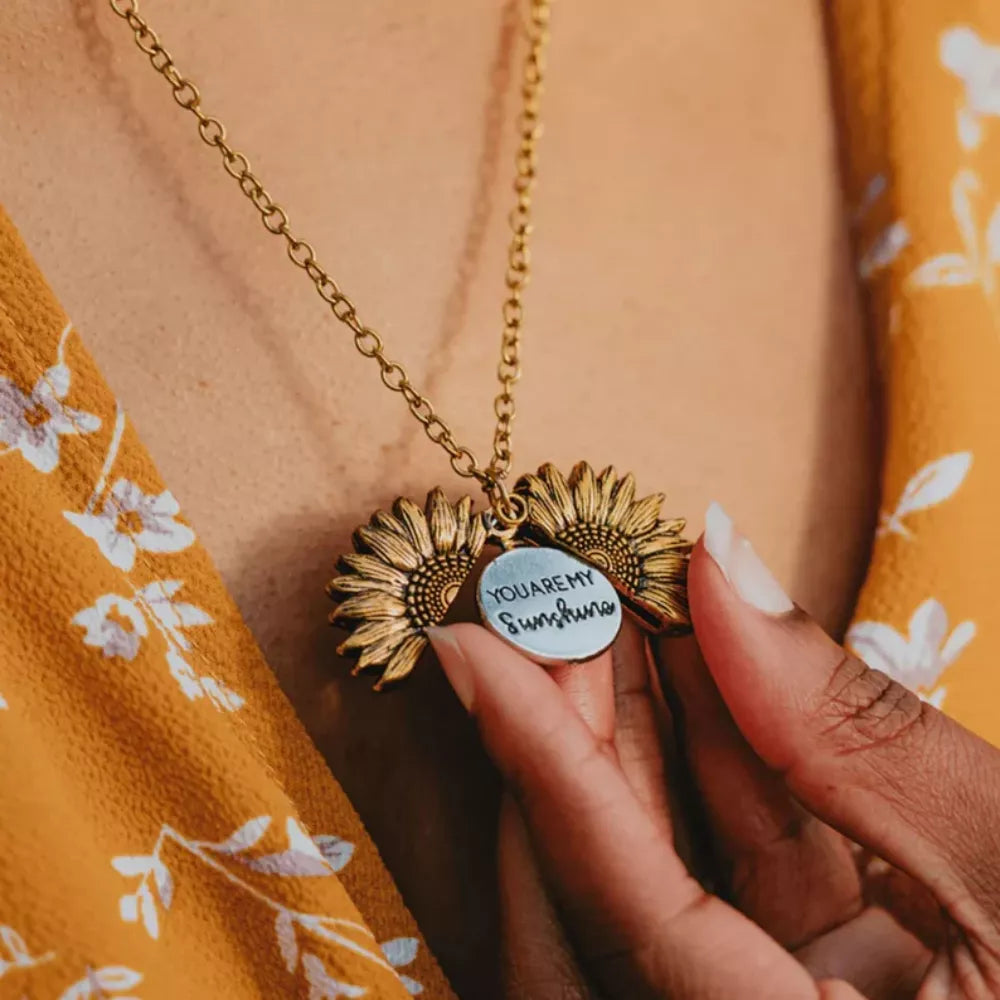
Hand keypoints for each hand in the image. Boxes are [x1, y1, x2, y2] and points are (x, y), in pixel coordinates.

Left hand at [427, 503, 999, 998]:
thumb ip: (858, 729)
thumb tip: (725, 564)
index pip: (625, 911)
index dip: (541, 763)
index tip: (469, 646)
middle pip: (608, 906)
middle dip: (569, 744)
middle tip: (544, 613)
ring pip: (661, 888)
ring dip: (634, 745)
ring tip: (610, 618)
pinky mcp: (824, 993)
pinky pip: (734, 885)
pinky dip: (719, 773)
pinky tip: (700, 669)